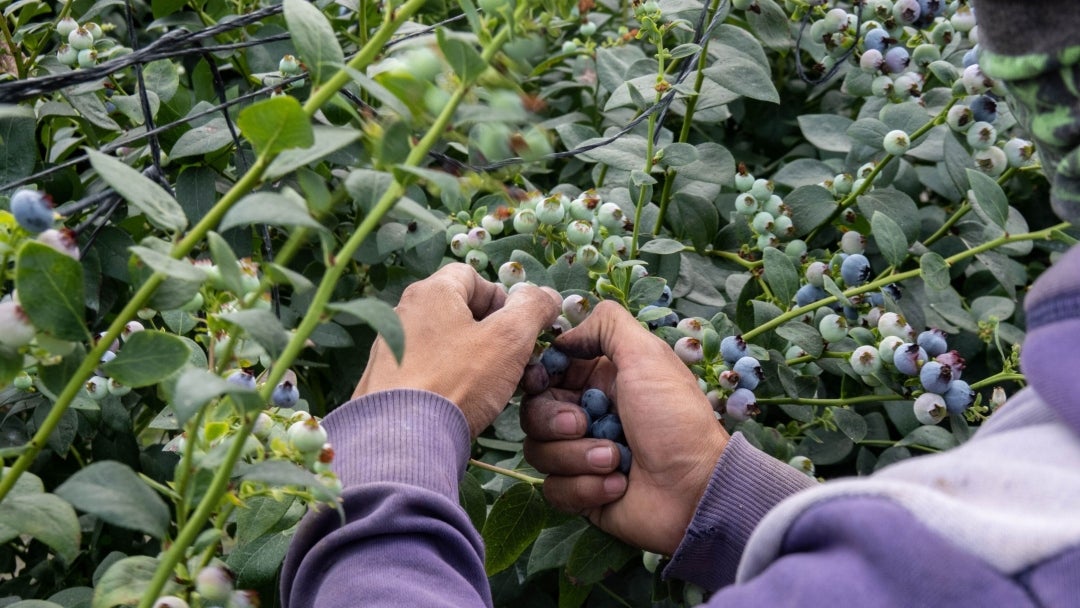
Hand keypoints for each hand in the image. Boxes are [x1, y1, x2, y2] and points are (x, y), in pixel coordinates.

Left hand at [354, 263, 559, 437]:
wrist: (402, 441)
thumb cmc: (458, 381)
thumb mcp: (508, 339)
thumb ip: (532, 309)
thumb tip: (546, 295)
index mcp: (430, 292)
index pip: (471, 276)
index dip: (501, 297)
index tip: (517, 328)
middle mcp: (403, 313)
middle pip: (458, 310)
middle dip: (491, 332)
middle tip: (512, 360)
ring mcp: (390, 349)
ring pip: (444, 342)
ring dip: (472, 358)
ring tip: (491, 387)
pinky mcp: (385, 382)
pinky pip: (426, 369)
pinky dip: (448, 379)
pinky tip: (461, 403)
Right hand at [521, 301, 727, 554]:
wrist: (696, 490)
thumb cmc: (676, 419)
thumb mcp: (647, 355)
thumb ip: (606, 325)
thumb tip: (565, 335)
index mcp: (600, 381)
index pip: (546, 374)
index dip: (538, 378)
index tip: (542, 381)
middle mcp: (587, 416)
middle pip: (533, 413)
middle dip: (556, 421)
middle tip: (584, 424)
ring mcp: (582, 456)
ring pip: (539, 453)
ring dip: (577, 457)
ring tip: (616, 461)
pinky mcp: (583, 493)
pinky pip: (555, 489)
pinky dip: (586, 488)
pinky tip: (618, 486)